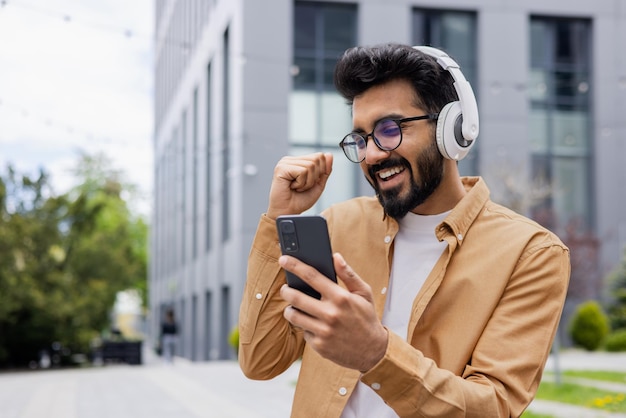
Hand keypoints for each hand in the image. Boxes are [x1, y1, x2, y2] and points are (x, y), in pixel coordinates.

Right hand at [266, 153, 332, 218]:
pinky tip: (292, 187)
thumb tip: (329, 154)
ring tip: (297, 188)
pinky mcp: (282, 168)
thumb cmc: (300, 201)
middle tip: (302, 186)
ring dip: (307, 182)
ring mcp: (285, 163)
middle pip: (317, 159)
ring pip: (310, 166)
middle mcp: (291, 160)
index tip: (310, 183)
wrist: (287, 212)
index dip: (321, 171)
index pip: (320, 156)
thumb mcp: (318, 185)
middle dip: (314, 177)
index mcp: (298, 161)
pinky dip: (301, 183)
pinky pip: (302, 172)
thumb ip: (325, 170)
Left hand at [279, 253, 387, 371]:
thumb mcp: (364, 293)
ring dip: (290, 309)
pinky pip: (303, 332)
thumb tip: (335, 256)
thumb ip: (348, 274)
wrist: (373, 351)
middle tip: (286, 288)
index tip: (284, 260)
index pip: (312, 276)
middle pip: (296, 297)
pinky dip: (305, 326)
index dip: (295, 266)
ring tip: (294, 306)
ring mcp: (324, 331)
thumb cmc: (367, 318)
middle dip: (286, 290)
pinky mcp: (319, 346)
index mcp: (341, 297)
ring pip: (294, 316)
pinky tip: (313, 324)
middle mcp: (330, 314)